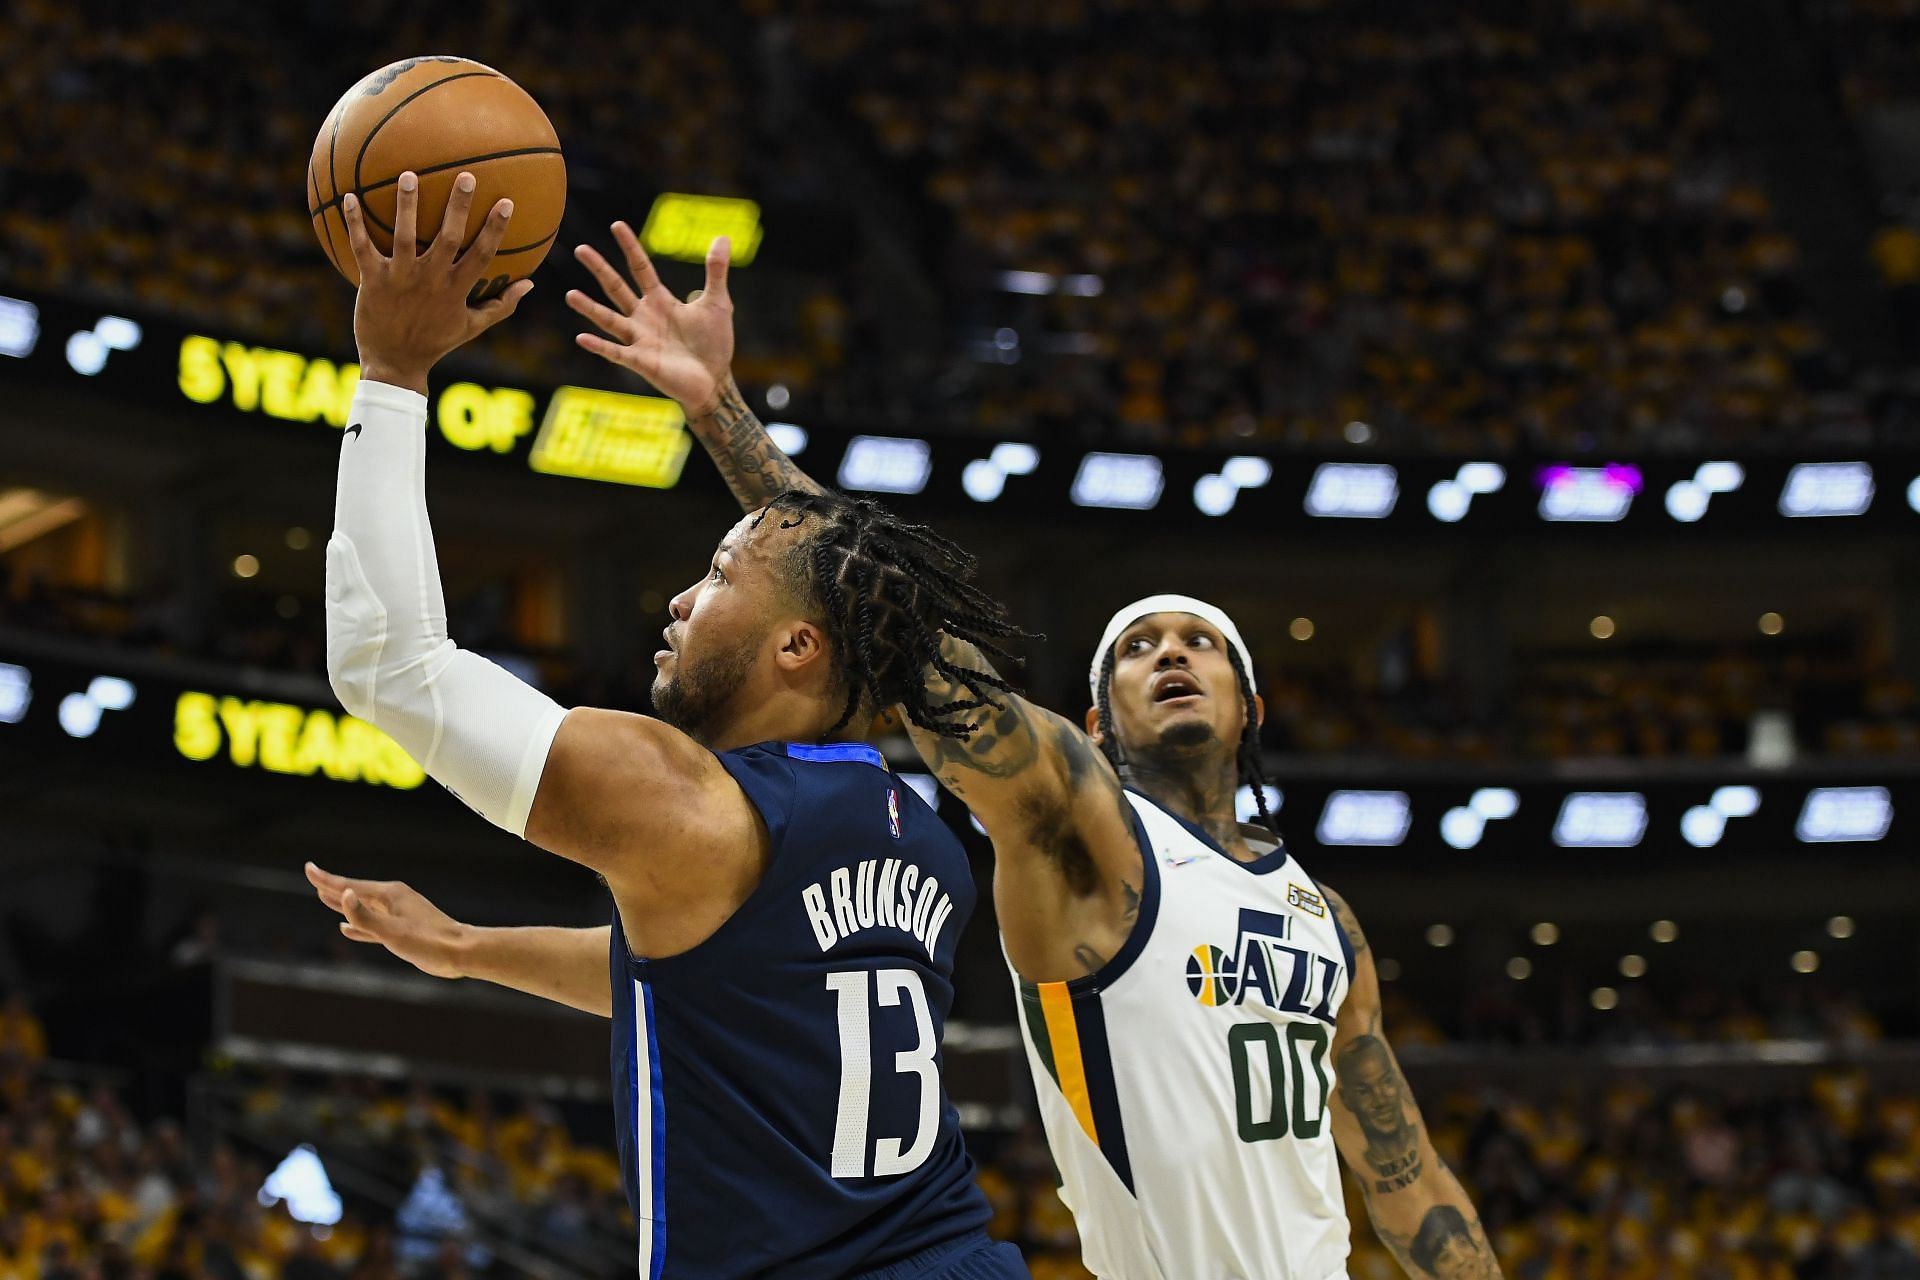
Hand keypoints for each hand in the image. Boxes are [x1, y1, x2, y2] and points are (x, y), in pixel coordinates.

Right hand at [305, 862, 469, 979]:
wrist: (460, 952)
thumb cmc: (429, 942)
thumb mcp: (392, 932)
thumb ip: (365, 917)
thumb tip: (343, 895)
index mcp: (390, 895)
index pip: (350, 885)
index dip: (326, 880)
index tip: (308, 869)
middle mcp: (393, 899)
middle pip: (355, 892)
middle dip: (332, 887)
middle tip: (312, 877)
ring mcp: (398, 914)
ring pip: (363, 907)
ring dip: (343, 903)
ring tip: (324, 898)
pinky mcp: (402, 929)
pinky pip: (372, 924)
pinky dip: (357, 925)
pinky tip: (345, 929)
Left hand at [343, 171, 534, 394]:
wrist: (394, 363)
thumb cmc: (434, 342)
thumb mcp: (471, 326)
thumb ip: (501, 305)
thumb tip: (529, 285)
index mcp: (456, 289)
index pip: (482, 254)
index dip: (494, 228)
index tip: (505, 201)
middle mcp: (430, 280)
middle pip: (448, 238)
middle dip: (458, 206)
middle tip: (466, 176)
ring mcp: (400, 279)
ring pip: (404, 236)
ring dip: (406, 206)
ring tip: (409, 175)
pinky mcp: (372, 281)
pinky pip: (362, 247)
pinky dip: (354, 223)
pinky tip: (349, 197)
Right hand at [567, 224, 733, 416]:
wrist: (714, 380)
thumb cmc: (713, 343)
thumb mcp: (718, 302)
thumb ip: (716, 271)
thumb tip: (723, 237)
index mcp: (660, 301)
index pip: (641, 268)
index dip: (630, 248)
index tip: (617, 225)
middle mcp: (644, 317)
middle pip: (617, 288)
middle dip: (600, 269)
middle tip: (580, 249)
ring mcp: (640, 340)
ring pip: (609, 320)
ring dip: (590, 308)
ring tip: (570, 295)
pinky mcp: (641, 362)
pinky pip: (616, 353)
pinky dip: (599, 346)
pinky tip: (581, 337)